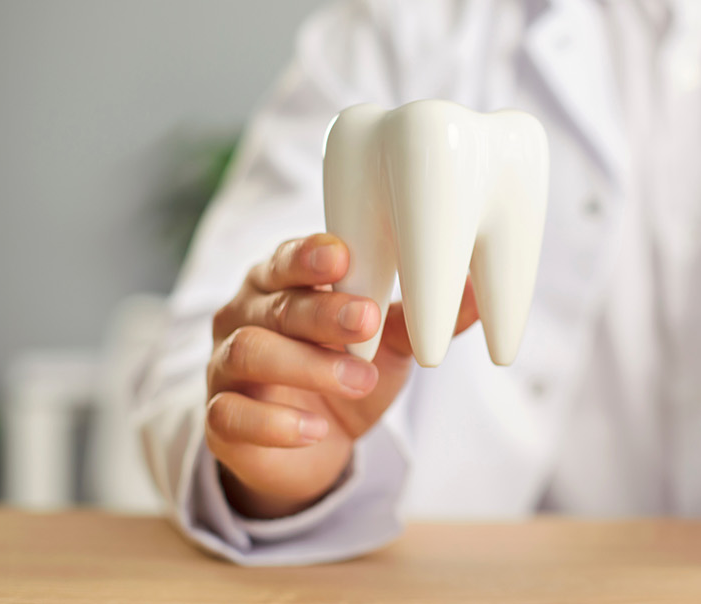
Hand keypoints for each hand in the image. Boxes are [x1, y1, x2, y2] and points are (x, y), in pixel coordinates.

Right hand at [205, 233, 477, 518]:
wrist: (310, 446)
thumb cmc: (343, 371)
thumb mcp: (388, 344)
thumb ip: (421, 319)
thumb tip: (481, 292)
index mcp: (280, 283)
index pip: (286, 258)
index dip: (309, 255)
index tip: (343, 256)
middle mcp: (244, 316)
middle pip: (275, 304)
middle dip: (323, 310)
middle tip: (368, 319)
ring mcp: (225, 367)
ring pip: (250, 352)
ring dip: (307, 365)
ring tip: (359, 378)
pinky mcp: (220, 419)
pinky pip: (231, 416)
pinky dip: (275, 423)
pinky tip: (314, 429)